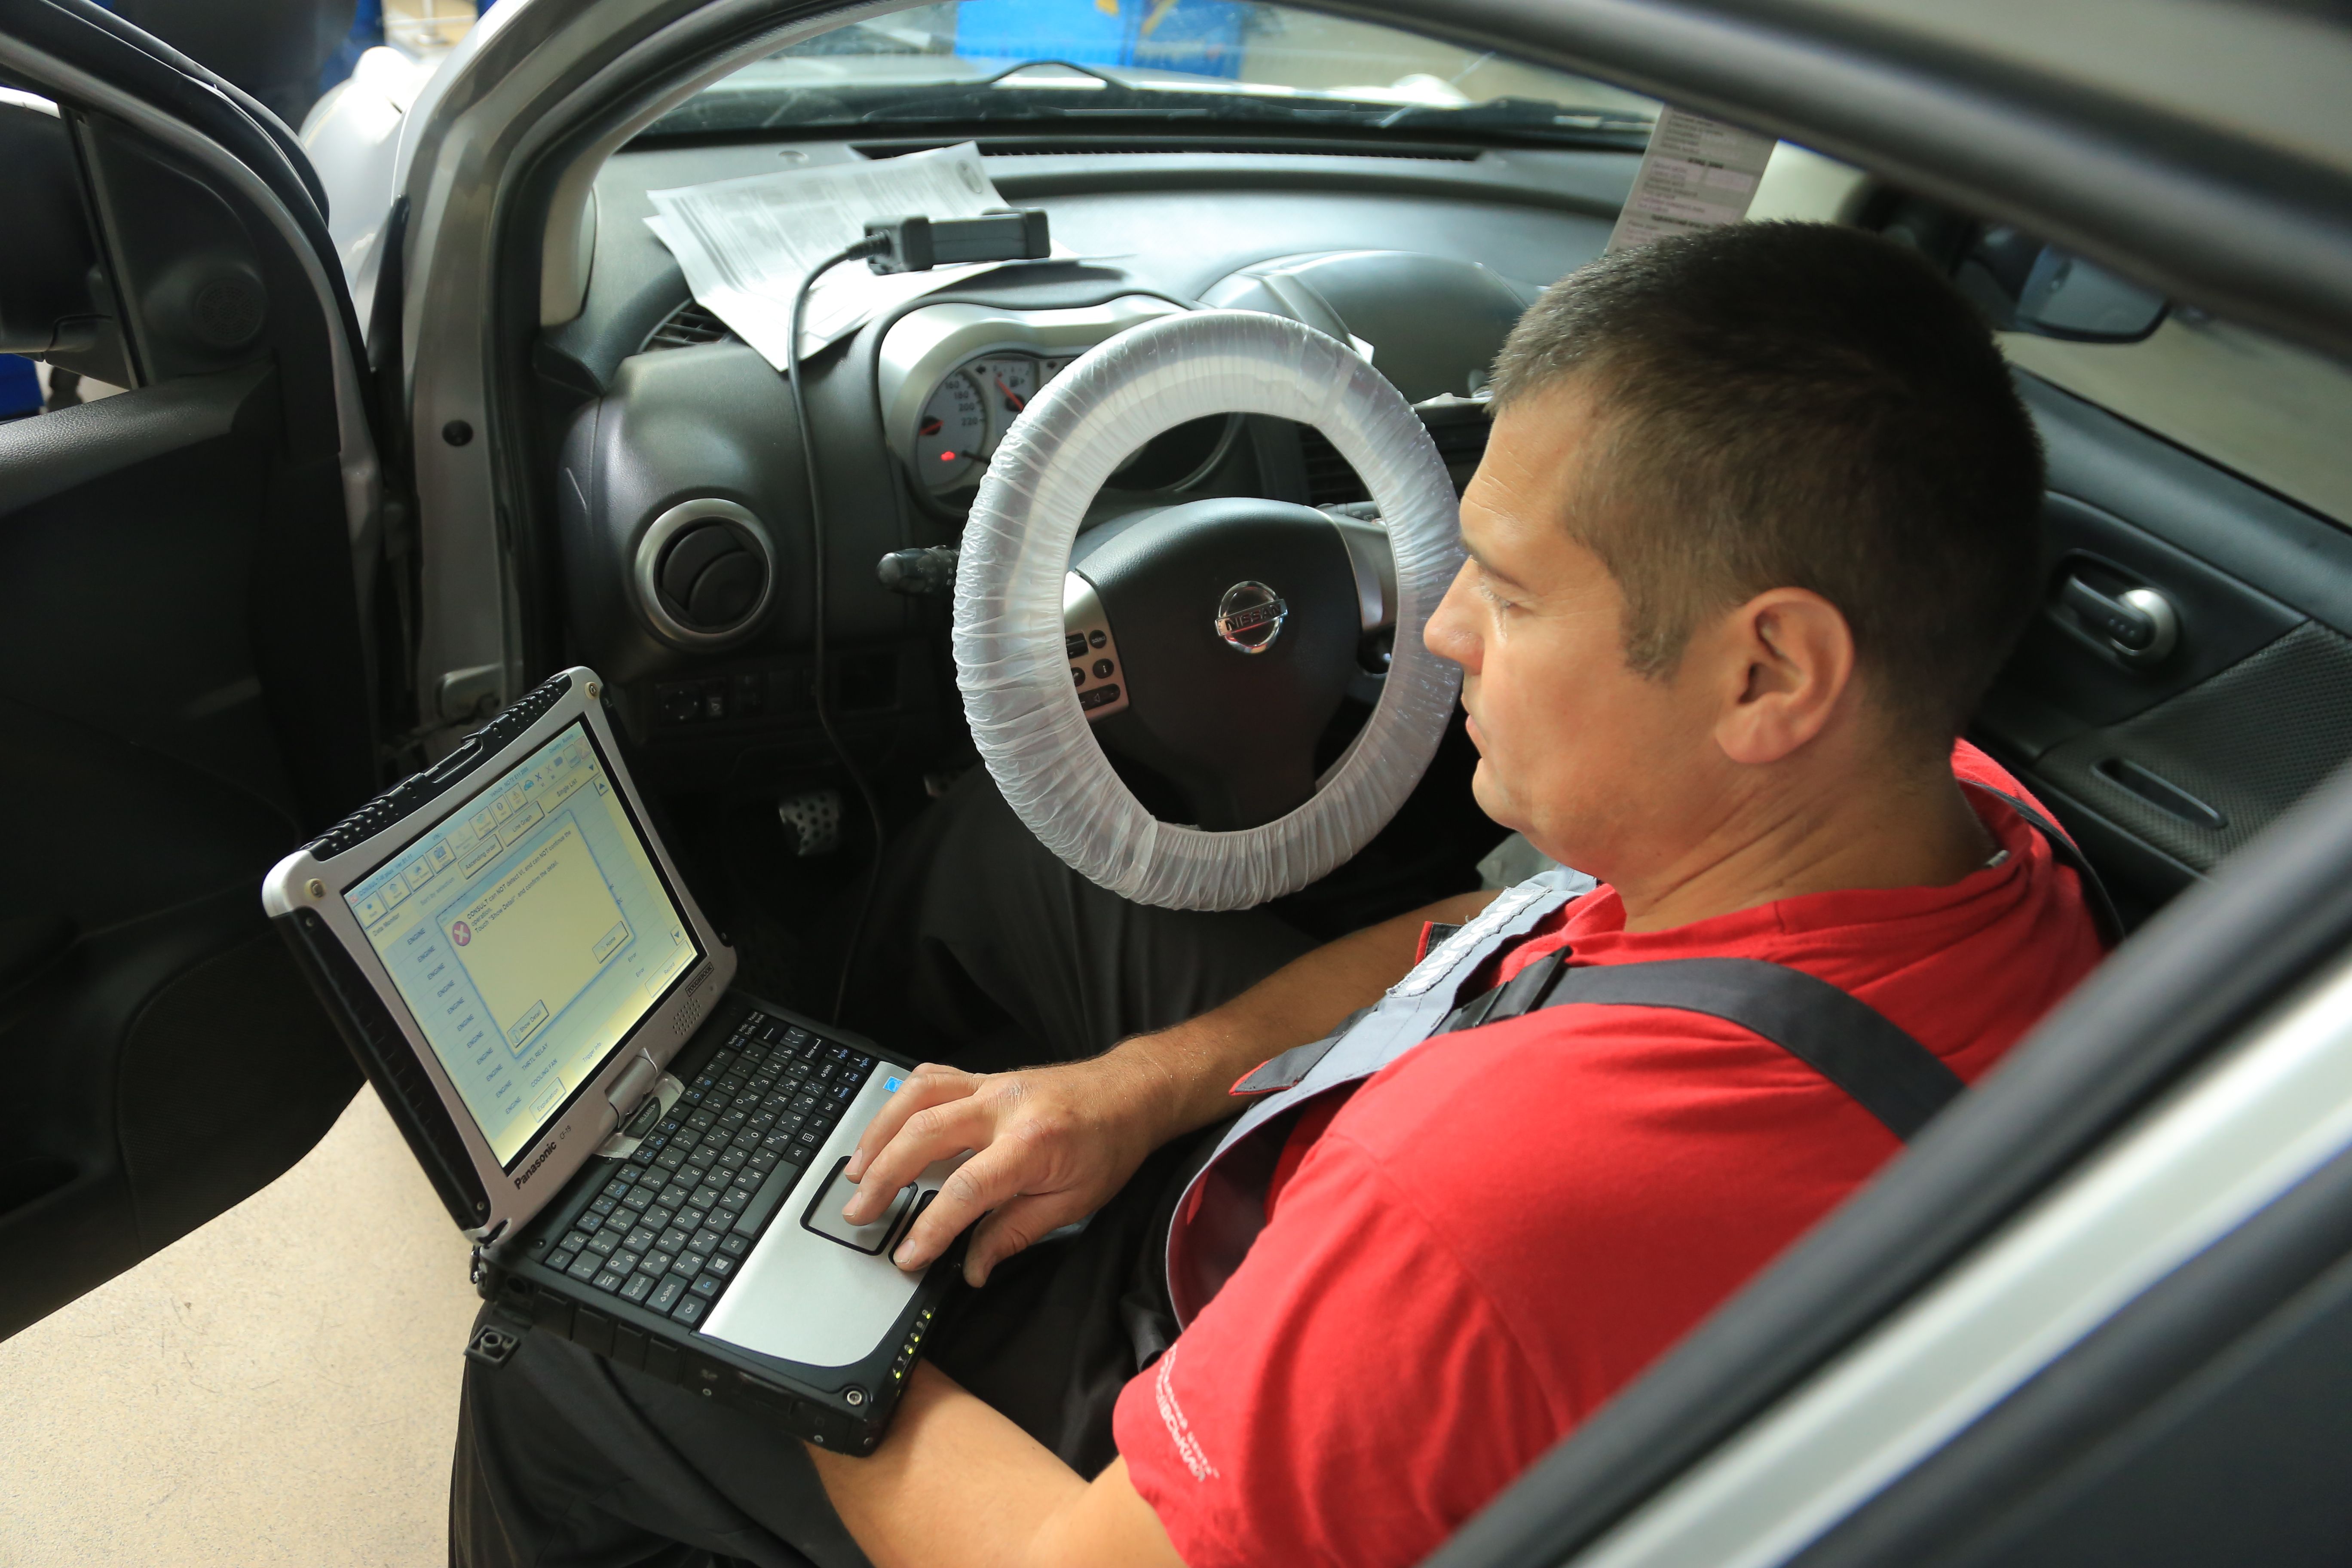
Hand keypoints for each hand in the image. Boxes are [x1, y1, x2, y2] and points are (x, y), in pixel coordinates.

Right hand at [840, 1053, 1174, 1285]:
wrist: (1130, 1093)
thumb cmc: (1108, 1146)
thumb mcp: (1074, 1203)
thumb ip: (1016, 1233)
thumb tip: (972, 1267)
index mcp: (1031, 1143)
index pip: (966, 1189)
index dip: (931, 1227)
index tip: (907, 1256)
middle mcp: (1004, 1106)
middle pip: (925, 1135)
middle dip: (884, 1178)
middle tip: (860, 1214)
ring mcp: (990, 1084)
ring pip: (917, 1098)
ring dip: (879, 1134)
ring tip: (856, 1172)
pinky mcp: (984, 1076)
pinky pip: (932, 1078)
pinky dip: (900, 1100)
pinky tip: (885, 1127)